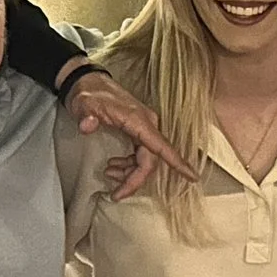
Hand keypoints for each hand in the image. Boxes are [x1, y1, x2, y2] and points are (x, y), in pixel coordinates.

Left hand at [65, 71, 196, 202]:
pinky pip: (139, 155)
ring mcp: (142, 128)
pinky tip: (113, 166)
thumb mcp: (84, 103)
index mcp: (138, 120)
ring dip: (129, 174)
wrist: (87, 82)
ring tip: (108, 175)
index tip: (192, 177)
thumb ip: (87, 115)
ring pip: (145, 160)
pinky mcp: (136, 131)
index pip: (161, 147)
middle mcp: (145, 125)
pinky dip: (128, 165)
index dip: (177, 164)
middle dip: (134, 180)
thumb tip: (87, 125)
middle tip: (116, 194)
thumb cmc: (89, 92)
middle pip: (150, 161)